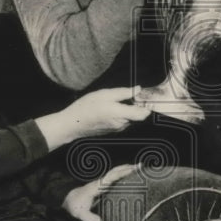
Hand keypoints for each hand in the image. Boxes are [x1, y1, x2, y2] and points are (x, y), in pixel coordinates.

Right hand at [36, 87, 150, 150]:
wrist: (73, 124)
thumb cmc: (87, 107)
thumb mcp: (105, 94)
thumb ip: (123, 92)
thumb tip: (138, 89)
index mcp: (122, 115)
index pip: (144, 114)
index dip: (147, 105)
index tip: (144, 96)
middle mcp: (122, 125)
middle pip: (137, 116)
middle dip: (136, 106)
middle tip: (129, 95)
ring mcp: (117, 129)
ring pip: (130, 119)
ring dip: (127, 111)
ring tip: (115, 102)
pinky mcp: (112, 131)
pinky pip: (122, 122)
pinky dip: (120, 115)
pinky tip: (110, 109)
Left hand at [62, 163, 136, 220]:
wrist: (68, 201)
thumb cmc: (74, 206)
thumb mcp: (81, 214)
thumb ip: (91, 218)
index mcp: (97, 187)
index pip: (111, 177)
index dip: (121, 173)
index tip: (131, 170)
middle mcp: (100, 183)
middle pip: (115, 172)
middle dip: (128, 168)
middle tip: (141, 166)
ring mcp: (102, 183)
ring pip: (115, 173)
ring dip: (126, 169)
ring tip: (139, 168)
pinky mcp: (102, 186)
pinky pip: (114, 178)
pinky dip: (123, 175)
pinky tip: (130, 177)